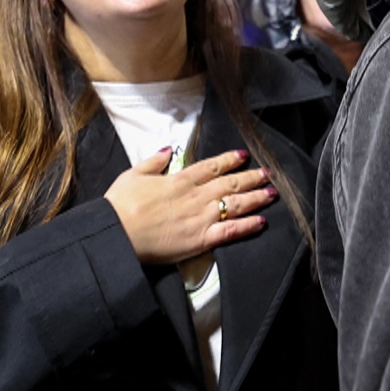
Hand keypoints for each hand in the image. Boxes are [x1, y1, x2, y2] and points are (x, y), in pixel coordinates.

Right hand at [105, 147, 275, 265]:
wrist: (118, 233)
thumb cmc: (121, 205)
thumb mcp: (133, 174)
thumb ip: (152, 162)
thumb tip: (166, 150)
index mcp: (180, 180)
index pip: (211, 166)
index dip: (230, 160)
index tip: (243, 155)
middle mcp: (196, 196)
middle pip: (230, 183)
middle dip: (251, 177)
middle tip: (267, 173)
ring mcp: (201, 218)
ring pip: (236, 204)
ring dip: (256, 197)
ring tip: (271, 193)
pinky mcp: (201, 240)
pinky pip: (230, 231)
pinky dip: (248, 226)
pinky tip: (261, 222)